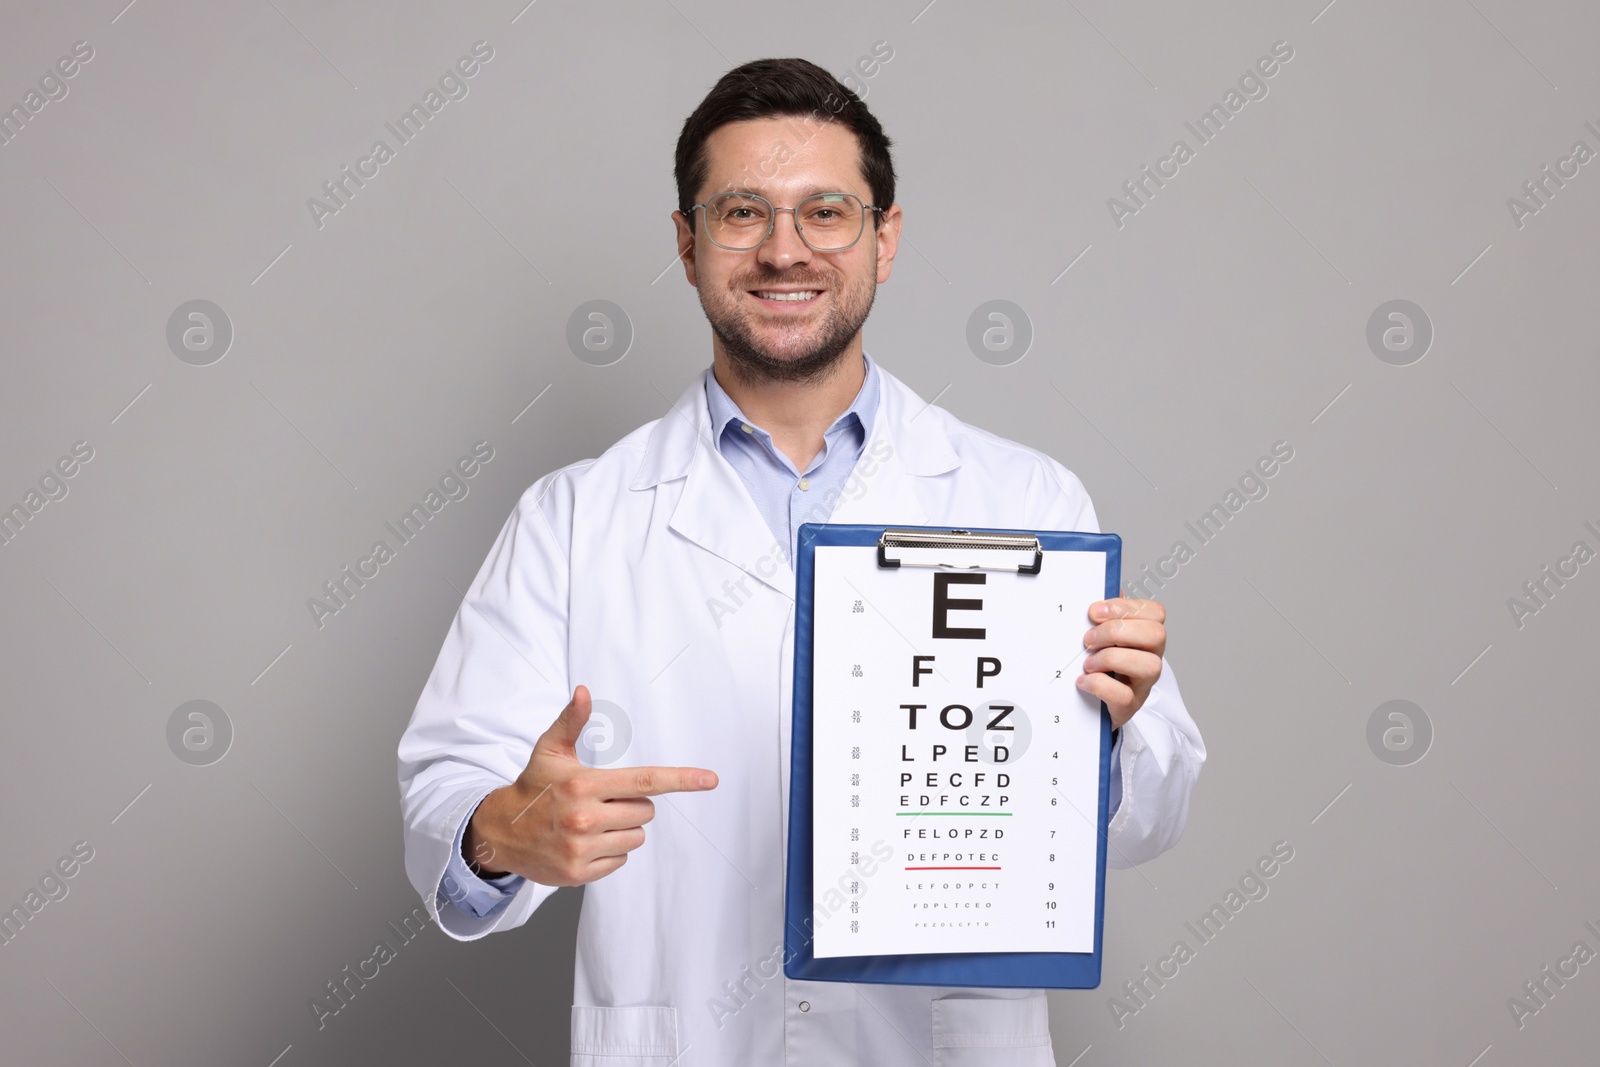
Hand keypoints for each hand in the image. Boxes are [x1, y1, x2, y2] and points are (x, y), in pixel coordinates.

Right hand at [464, 685, 717, 885]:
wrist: (499, 832)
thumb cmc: (533, 787)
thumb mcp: (550, 751)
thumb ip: (571, 721)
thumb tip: (584, 690)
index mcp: (584, 785)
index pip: (644, 781)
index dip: (681, 779)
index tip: (709, 779)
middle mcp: (585, 818)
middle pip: (645, 812)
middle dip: (630, 806)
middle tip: (600, 802)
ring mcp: (581, 848)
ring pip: (635, 838)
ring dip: (621, 831)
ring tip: (590, 824)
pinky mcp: (578, 873)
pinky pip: (619, 862)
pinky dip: (608, 854)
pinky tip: (583, 844)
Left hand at [1078, 595, 1165, 730]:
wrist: (1093, 704)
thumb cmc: (1101, 665)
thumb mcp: (1102, 636)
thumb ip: (1106, 614)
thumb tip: (1108, 586)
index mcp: (1146, 635)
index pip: (1154, 612)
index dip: (1125, 608)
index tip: (1095, 612)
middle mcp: (1152, 657)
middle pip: (1156, 634)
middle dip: (1116, 631)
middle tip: (1089, 639)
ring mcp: (1144, 683)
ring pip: (1149, 665)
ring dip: (1111, 658)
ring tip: (1089, 663)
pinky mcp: (1130, 705)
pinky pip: (1124, 695)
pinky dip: (1100, 685)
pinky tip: (1085, 681)